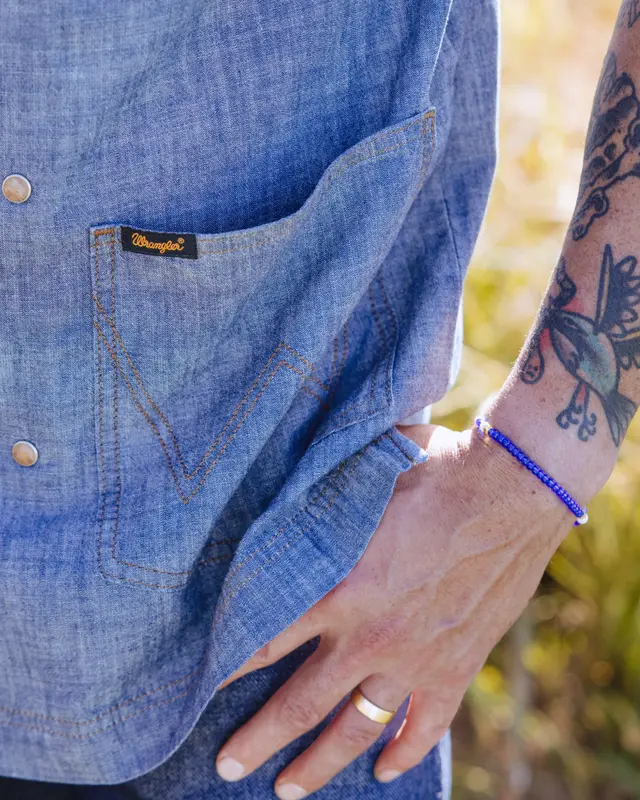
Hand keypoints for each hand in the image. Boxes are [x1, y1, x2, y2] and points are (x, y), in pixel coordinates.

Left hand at [214, 423, 573, 797]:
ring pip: (357, 728)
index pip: (265, 639)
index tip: (199, 686)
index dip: (227, 666)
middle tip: (227, 766)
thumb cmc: (431, 470)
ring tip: (288, 790)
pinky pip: (426, 725)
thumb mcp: (360, 478)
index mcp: (338, 587)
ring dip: (320, 764)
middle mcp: (369, 635)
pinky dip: (406, 753)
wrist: (512, 488)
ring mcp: (415, 658)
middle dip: (258, 739)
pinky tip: (384, 771)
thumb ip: (319, 500)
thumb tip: (280, 487)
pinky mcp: (457, 666)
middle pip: (300, 703)